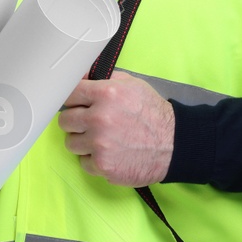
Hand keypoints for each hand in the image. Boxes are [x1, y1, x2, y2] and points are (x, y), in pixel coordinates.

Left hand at [58, 70, 173, 185]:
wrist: (176, 144)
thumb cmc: (153, 114)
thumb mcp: (132, 85)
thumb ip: (103, 79)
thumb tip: (80, 76)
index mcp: (105, 94)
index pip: (69, 94)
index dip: (74, 100)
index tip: (78, 105)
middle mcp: (99, 119)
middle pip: (65, 120)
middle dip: (76, 122)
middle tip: (91, 124)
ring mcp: (100, 144)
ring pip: (71, 143)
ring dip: (83, 142)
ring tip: (102, 139)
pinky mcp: (103, 165)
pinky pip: (83, 162)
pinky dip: (94, 160)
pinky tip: (109, 153)